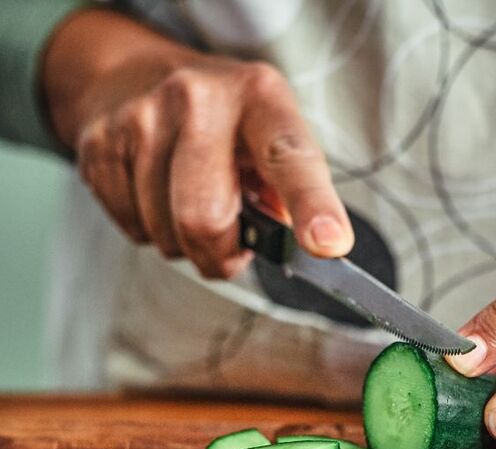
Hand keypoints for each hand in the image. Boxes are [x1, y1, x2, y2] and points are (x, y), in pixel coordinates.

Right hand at [44, 10, 351, 278]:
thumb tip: (300, 245)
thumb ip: (293, 193)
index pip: (289, 159)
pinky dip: (152, 231)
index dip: (311, 207)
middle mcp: (196, 99)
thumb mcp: (272, 138)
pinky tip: (159, 196)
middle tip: (231, 246)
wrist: (137, 76)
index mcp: (259, 98)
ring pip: (166, 234)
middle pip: (205, 219)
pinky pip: (133, 230)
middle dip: (221, 255)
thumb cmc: (226, 125)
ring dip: (186, 243)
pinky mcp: (99, 145)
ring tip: (192, 204)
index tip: (327, 244)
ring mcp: (140, 118)